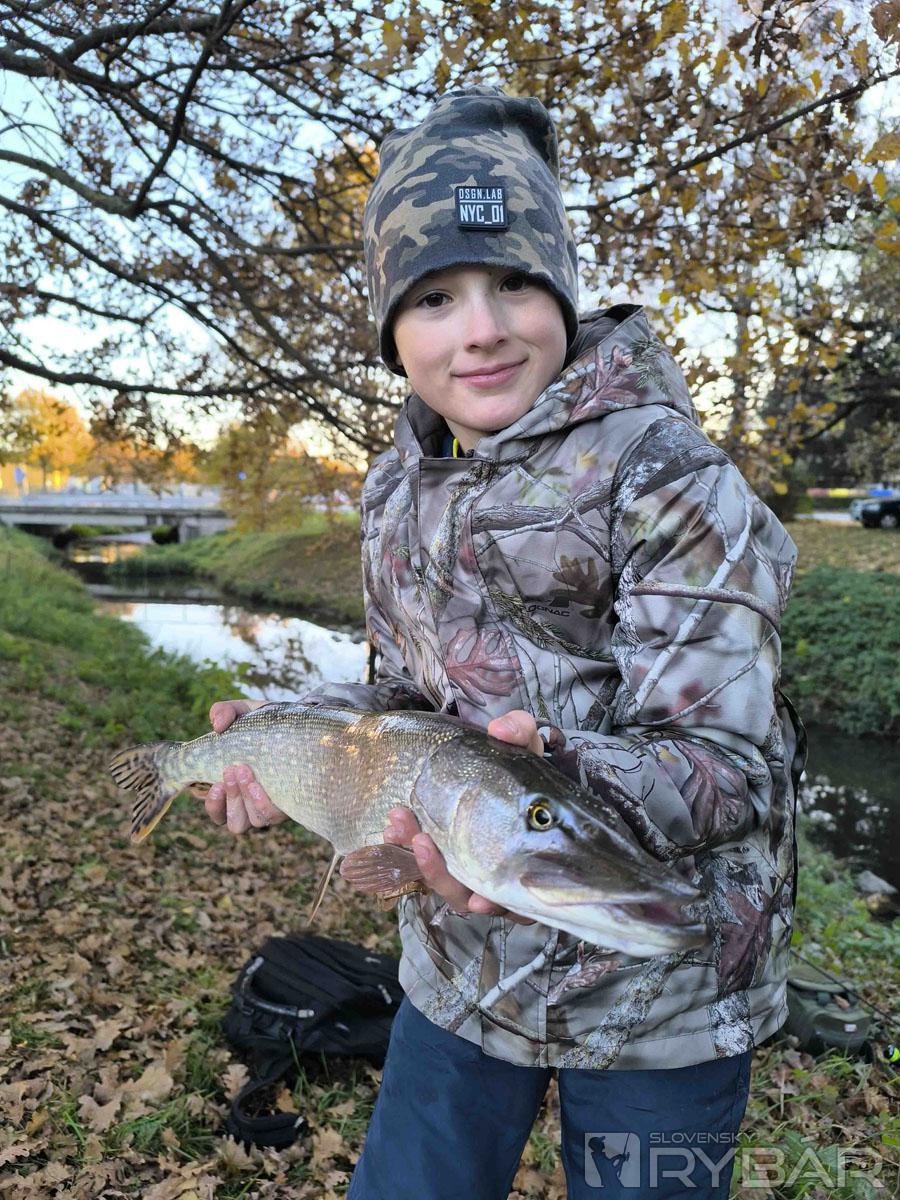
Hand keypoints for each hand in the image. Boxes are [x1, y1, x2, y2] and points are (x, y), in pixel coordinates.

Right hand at [205, 699, 288, 833]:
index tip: (215, 785)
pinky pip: (274, 816)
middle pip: (235, 821)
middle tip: (232, 770)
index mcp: (234, 788)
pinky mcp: (290, 804)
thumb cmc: (265, 723)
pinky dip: (263, 804)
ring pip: (253, 821)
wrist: (301, 722)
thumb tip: (217, 724)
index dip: (214, 805)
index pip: (218, 812)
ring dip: (246, 801)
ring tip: (246, 772)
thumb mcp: (244, 712)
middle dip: (231, 799)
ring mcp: (272, 805)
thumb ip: (225, 712)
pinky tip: (261, 784)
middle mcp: (252, 803)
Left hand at [383, 710, 541, 922]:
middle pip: (469, 895)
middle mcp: (501, 877)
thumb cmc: (520, 768)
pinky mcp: (444, 862)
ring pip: (443, 883)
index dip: (498, 904)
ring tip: (398, 825)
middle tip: (420, 842)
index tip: (479, 900)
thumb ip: (520, 734)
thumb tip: (501, 730)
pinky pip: (423, 867)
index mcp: (529, 862)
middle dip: (440, 874)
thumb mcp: (525, 747)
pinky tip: (391, 830)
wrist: (499, 770)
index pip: (519, 898)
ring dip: (418, 860)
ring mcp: (470, 871)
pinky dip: (405, 852)